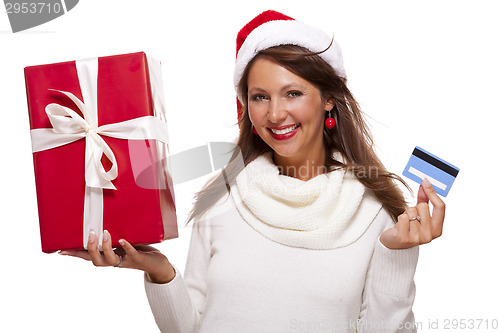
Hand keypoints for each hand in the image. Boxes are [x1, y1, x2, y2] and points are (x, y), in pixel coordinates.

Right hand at [59, 230, 175, 283]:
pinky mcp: (139, 259)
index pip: (88, 256)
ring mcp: (126, 261)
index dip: (75, 254)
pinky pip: (131, 254)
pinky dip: (126, 248)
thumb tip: (105, 215)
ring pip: (110, 260)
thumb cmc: (139, 249)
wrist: (158, 264)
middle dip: (91, 249)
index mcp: (108, 256)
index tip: (60, 250)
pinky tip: (123, 240)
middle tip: (90, 234)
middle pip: (96, 261)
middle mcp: (115, 260)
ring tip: (105, 233)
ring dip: (106, 247)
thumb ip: (115, 231)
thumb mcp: (125, 239)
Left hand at [380, 178, 445, 248]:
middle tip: (410, 216)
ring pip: (411, 211)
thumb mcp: (419, 214)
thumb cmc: (409, 227)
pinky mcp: (405, 238)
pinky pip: (402, 217)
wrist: (394, 243)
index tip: (425, 181)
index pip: (440, 207)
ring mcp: (418, 238)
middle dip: (414, 207)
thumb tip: (425, 184)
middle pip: (423, 207)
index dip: (432, 192)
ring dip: (405, 214)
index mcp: (438, 229)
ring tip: (405, 222)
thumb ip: (424, 200)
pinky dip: (399, 218)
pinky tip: (399, 226)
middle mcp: (430, 235)